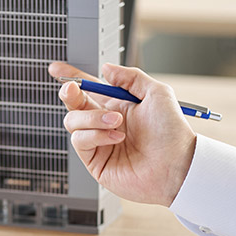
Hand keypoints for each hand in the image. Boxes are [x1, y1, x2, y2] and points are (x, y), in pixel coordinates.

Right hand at [50, 62, 196, 206]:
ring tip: (117, 122)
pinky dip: (96, 135)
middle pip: (73, 104)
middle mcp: (105, 123)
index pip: (89, 89)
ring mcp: (98, 142)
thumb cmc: (172, 133)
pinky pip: (80, 141)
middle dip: (70, 93)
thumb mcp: (156, 93)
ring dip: (93, 117)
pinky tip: (116, 137)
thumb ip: (130, 77)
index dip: (72, 78)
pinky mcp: (94, 161)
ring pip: (73, 121)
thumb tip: (106, 69)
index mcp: (118, 106)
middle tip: (73, 89)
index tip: (57, 69)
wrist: (177, 165)